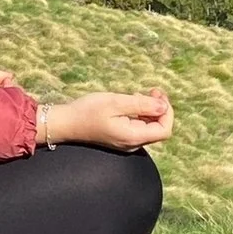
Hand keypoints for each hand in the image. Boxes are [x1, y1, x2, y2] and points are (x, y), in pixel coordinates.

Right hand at [37, 88, 173, 149]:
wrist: (65, 123)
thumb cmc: (88, 111)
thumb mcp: (116, 102)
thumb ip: (142, 104)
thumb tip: (163, 106)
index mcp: (133, 137)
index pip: (164, 129)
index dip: (167, 111)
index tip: (157, 94)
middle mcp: (132, 144)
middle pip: (158, 128)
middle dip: (159, 108)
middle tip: (152, 90)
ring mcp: (126, 142)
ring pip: (149, 126)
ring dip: (149, 109)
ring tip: (138, 94)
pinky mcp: (120, 137)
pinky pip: (138, 126)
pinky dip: (139, 113)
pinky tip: (130, 102)